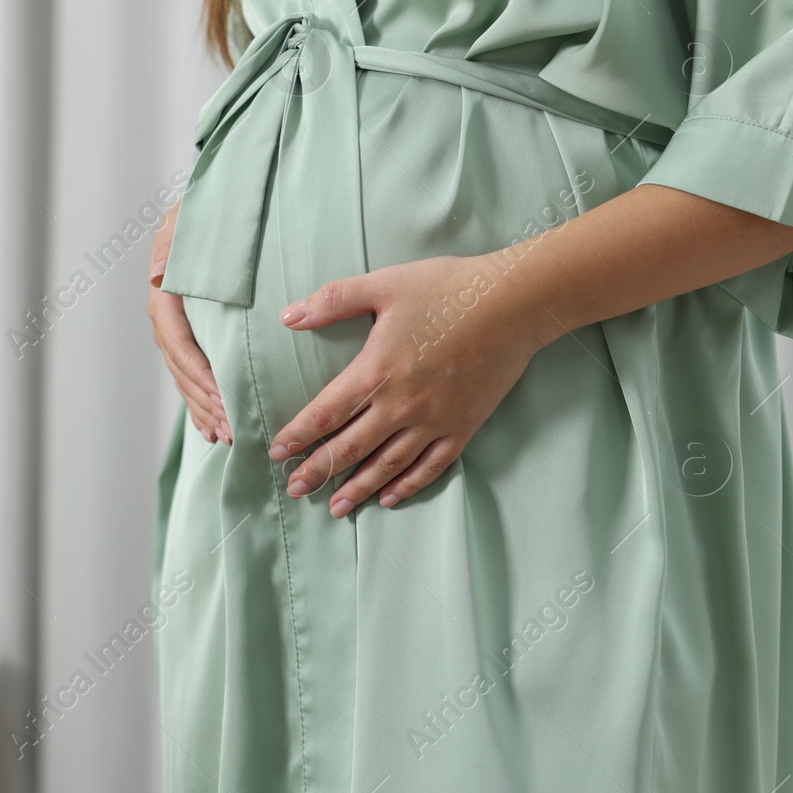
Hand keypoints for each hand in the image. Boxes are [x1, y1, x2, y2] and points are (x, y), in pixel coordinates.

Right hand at [148, 202, 230, 443]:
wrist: (208, 211)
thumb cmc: (205, 213)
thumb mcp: (189, 222)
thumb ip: (174, 246)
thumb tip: (158, 274)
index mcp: (164, 296)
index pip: (179, 343)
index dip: (199, 373)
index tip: (221, 397)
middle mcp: (165, 319)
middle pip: (182, 369)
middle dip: (205, 402)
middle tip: (231, 428)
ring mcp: (174, 331)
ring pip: (185, 379)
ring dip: (203, 410)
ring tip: (226, 437)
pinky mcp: (187, 338)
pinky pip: (190, 377)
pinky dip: (199, 405)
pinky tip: (211, 430)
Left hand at [271, 253, 547, 517]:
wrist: (514, 304)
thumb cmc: (449, 289)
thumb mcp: (385, 285)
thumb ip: (334, 300)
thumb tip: (288, 317)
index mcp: (376, 371)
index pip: (325, 413)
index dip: (298, 435)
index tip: (277, 452)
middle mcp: (401, 405)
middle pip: (350, 447)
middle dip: (318, 470)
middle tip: (295, 489)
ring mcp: (433, 421)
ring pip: (387, 465)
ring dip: (357, 487)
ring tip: (335, 508)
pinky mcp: (463, 426)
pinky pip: (431, 466)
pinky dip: (408, 485)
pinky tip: (390, 496)